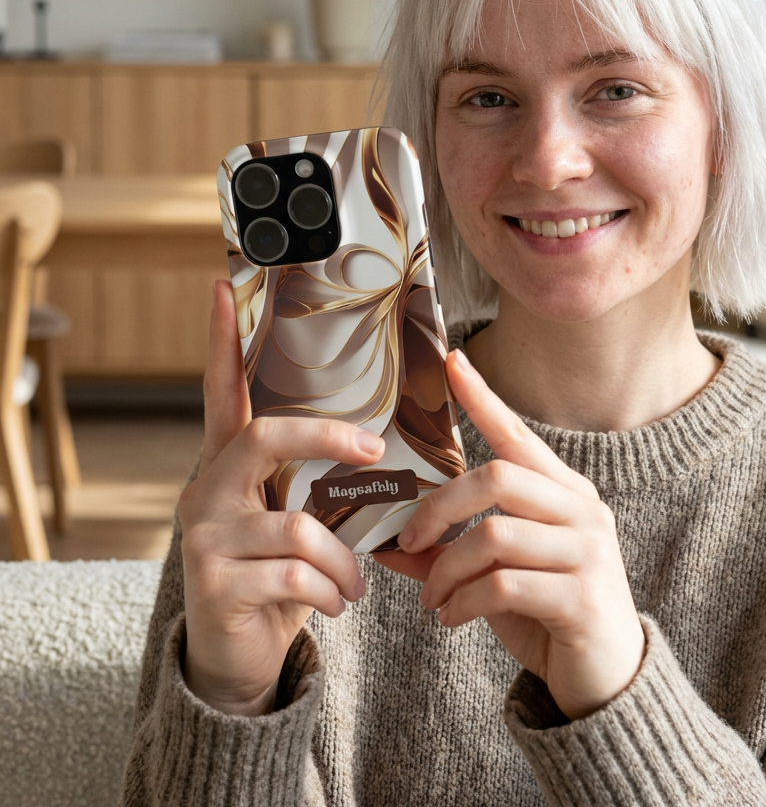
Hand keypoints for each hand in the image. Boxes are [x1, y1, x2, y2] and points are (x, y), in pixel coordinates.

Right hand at [179, 280, 381, 715]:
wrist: (238, 656)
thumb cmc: (277, 576)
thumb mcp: (297, 523)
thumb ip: (316, 484)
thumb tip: (381, 446)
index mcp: (228, 468)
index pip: (222, 396)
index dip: (221, 344)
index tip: (224, 289)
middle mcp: (205, 491)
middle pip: (266, 438)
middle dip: (328, 438)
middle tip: (374, 448)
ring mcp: (204, 537)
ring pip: (295, 526)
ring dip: (343, 559)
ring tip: (356, 583)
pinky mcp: (212, 582)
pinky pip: (294, 575)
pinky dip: (331, 590)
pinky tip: (337, 604)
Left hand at [375, 349, 645, 719]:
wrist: (605, 679)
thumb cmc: (548, 613)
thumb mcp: (497, 576)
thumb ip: (450, 553)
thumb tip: (386, 543)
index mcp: (565, 494)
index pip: (518, 436)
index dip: (483, 399)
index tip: (451, 362)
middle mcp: (582, 512)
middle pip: (497, 478)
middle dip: (439, 507)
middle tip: (408, 538)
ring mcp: (588, 553)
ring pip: (494, 536)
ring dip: (446, 569)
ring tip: (431, 596)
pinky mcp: (581, 597)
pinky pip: (502, 586)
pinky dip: (462, 603)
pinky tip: (450, 619)